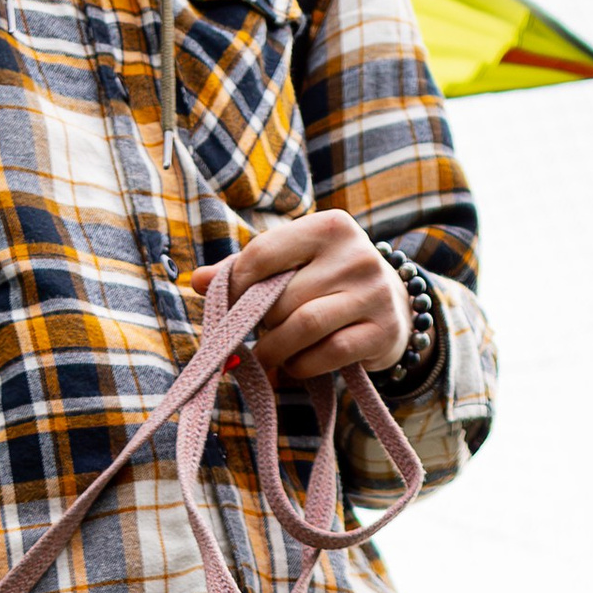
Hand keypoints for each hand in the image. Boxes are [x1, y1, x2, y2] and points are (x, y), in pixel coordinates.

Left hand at [224, 210, 412, 383]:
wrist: (396, 306)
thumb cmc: (329, 282)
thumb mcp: (294, 265)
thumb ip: (246, 270)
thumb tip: (196, 281)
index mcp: (329, 227)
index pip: (263, 254)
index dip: (235, 286)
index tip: (226, 308)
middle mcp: (356, 255)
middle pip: (281, 297)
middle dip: (260, 324)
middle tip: (256, 335)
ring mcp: (373, 293)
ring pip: (303, 326)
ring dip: (275, 349)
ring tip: (269, 354)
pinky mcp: (382, 331)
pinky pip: (327, 354)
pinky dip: (300, 366)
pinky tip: (295, 365)